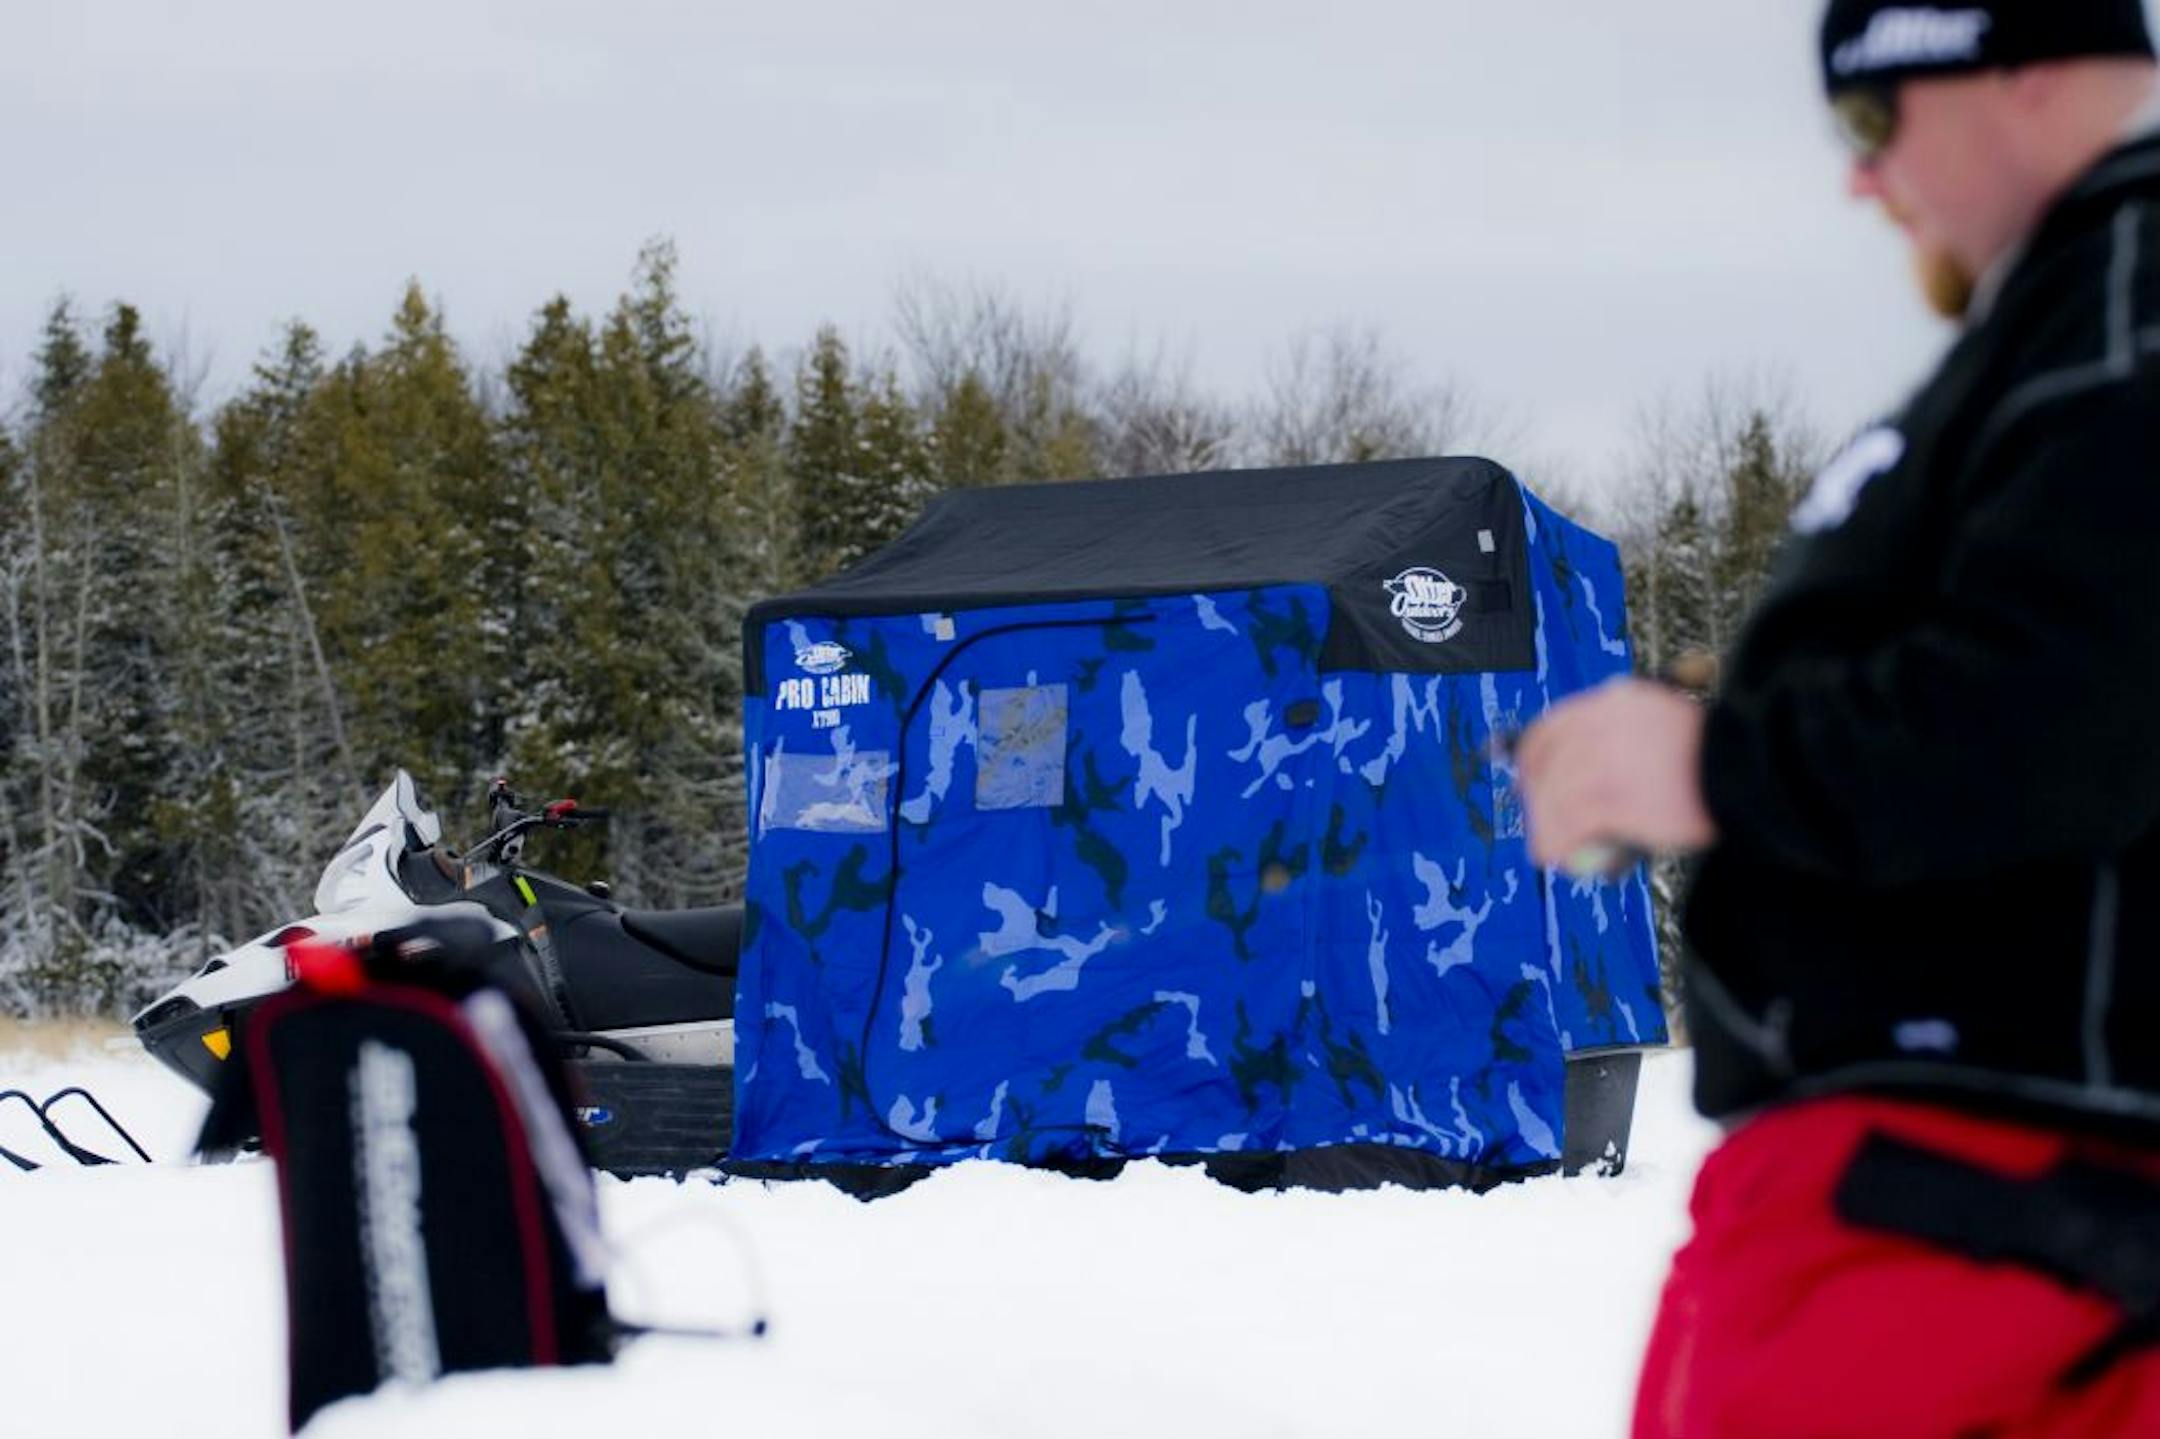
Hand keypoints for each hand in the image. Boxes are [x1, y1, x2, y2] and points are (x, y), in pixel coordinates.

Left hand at [1515, 678, 1715, 868]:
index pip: (1554, 725)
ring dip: (1545, 828)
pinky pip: (1571, 824)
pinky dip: (1558, 844)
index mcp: (1617, 699)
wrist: (1755, 770)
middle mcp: (1604, 723)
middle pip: (1550, 764)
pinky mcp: (1616, 799)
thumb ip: (1633, 732)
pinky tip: (1556, 858)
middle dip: (1537, 797)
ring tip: (1546, 850)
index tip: (1526, 777)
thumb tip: (1596, 756)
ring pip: (1555, 796)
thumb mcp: (1671, 720)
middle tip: (1538, 821)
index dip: (1531, 756)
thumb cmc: (1722, 754)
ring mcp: (1607, 761)